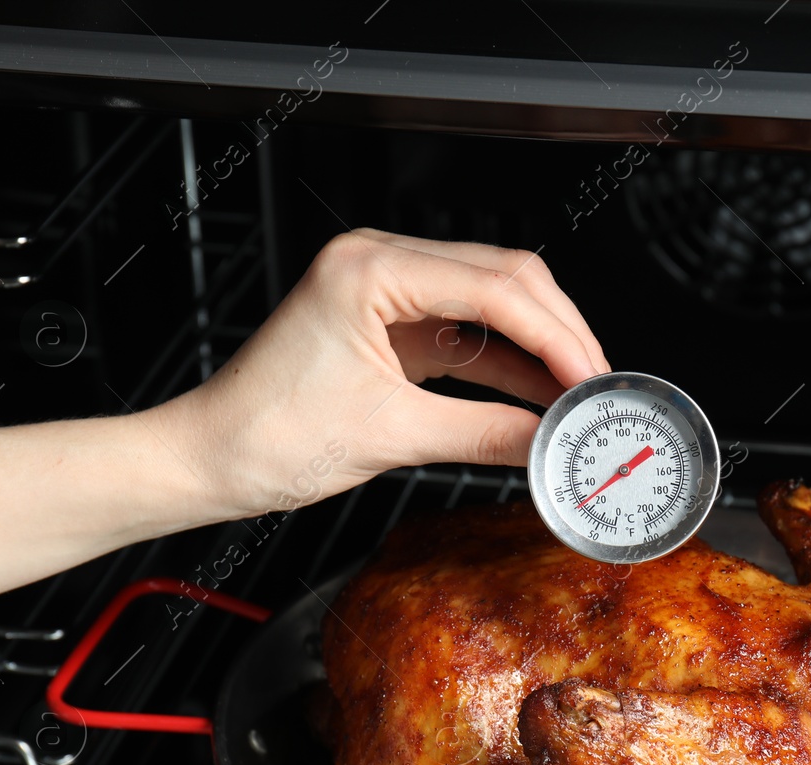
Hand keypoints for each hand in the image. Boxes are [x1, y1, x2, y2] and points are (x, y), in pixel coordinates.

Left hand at [159, 230, 610, 519]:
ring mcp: (387, 289)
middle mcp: (379, 262)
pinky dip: (508, 364)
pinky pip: (469, 333)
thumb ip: (484, 434)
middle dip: (561, 333)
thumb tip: (551, 442)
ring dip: (541, 348)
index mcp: (370, 269)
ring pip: (494, 302)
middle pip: (506, 279)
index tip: (594, 382)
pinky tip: (541, 397)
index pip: (495, 289)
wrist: (210, 457)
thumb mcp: (390, 437)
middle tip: (600, 386)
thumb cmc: (265, 436)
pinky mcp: (392, 323)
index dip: (557, 338)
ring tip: (580, 395)